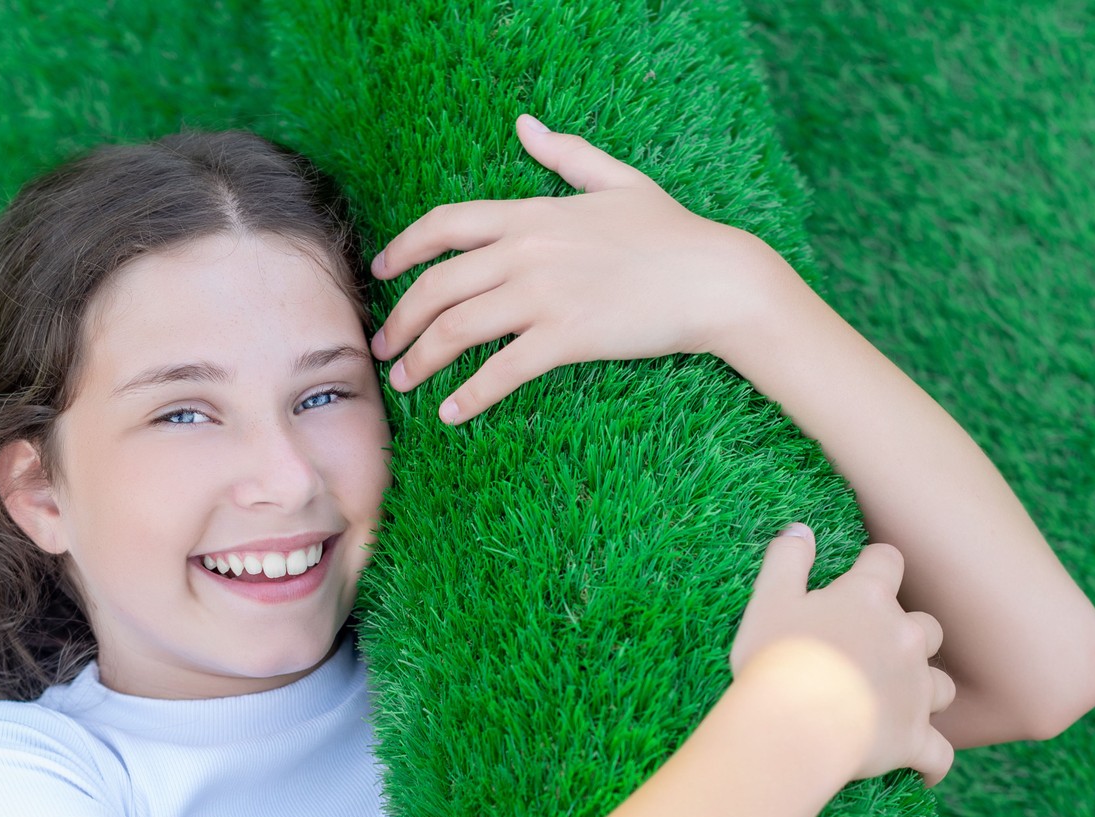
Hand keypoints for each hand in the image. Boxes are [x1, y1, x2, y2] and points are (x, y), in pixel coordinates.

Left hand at [368, 112, 771, 423]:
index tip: (380, 271)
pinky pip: (501, 371)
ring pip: (456, 330)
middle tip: (383, 348)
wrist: (714, 278)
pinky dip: (470, 396)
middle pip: (437, 286)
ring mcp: (543, 295)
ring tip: (404, 383)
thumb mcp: (616, 180)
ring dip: (422, 360)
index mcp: (531, 213)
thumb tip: (525, 125)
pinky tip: (451, 413)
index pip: (444, 225)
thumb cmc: (670, 232)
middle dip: (400, 321)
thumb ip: (565, 154)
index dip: (402, 249)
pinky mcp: (565, 338)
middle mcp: (526, 252)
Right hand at [730, 526, 957, 789]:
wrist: (793, 726)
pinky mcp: (914, 739)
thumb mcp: (768, 600)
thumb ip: (786, 560)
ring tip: (897, 704)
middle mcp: (905, 638)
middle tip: (873, 652)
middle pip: (926, 628)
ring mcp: (915, 691)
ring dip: (924, 692)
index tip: (861, 578)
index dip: (876, 567)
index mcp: (868, 599)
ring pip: (941, 687)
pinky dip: (933, 762)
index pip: (888, 562)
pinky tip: (924, 770)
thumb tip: (799, 530)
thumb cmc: (776, 661)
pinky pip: (939, 754)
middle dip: (908, 638)